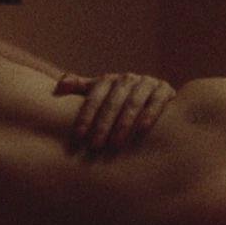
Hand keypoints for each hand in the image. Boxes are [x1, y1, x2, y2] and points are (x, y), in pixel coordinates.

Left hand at [54, 72, 175, 151]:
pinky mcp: (165, 90)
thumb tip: (60, 85)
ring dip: (124, 122)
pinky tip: (142, 129)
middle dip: (103, 124)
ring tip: (115, 143)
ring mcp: (147, 83)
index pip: (94, 96)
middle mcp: (127, 79)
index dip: (85, 115)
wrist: (154, 100)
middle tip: (95, 145)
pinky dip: (150, 113)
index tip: (78, 136)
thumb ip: (81, 90)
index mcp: (108, 81)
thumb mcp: (100, 96)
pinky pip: (158, 100)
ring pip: (134, 101)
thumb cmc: (119, 103)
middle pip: (112, 101)